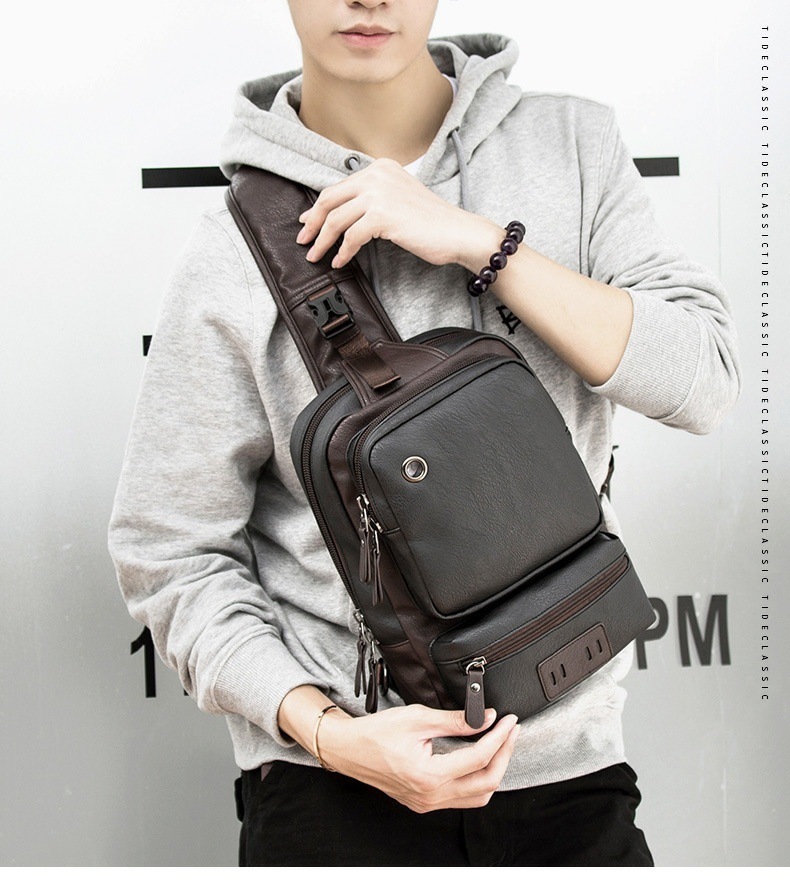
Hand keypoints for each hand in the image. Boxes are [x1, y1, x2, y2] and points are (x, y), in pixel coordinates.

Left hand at [295, 157, 497, 269]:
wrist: (457, 232)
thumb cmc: (431, 223)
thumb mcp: (398, 200)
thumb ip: (372, 200)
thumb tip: (339, 215)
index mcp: (380, 167)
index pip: (339, 187)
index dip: (318, 207)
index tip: (307, 223)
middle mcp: (377, 175)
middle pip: (329, 199)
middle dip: (312, 224)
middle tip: (304, 241)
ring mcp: (379, 194)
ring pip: (336, 219)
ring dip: (322, 242)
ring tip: (316, 256)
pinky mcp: (382, 216)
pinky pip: (351, 237)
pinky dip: (342, 252)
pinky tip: (340, 262)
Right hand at [319, 703, 520, 812]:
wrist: (349, 749)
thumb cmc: (376, 733)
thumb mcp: (418, 718)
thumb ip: (455, 720)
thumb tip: (484, 718)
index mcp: (430, 776)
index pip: (479, 758)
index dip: (500, 737)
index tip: (509, 721)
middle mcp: (431, 796)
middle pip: (487, 783)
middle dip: (504, 754)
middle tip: (511, 731)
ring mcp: (427, 803)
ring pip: (477, 796)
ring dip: (493, 771)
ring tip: (499, 745)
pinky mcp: (424, 802)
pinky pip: (460, 798)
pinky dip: (476, 780)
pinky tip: (478, 760)